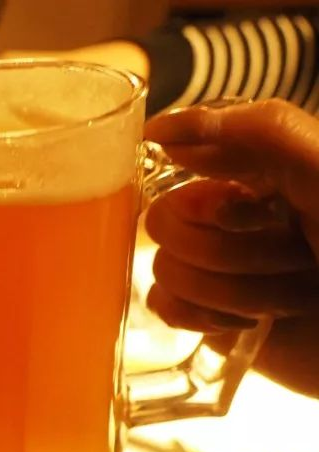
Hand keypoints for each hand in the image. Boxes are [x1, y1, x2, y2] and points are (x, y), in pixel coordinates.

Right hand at [145, 100, 318, 398]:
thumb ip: (264, 130)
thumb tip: (166, 129)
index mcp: (260, 171)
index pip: (186, 153)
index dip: (209, 185)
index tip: (249, 204)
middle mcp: (230, 215)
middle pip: (165, 219)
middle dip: (229, 249)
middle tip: (289, 256)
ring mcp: (211, 266)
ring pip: (165, 268)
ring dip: (234, 289)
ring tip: (290, 296)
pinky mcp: (203, 314)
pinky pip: (163, 306)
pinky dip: (204, 316)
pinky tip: (246, 320)